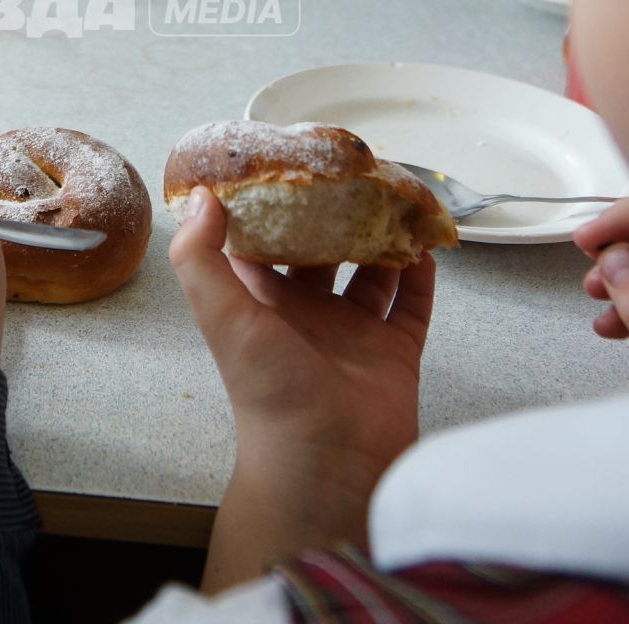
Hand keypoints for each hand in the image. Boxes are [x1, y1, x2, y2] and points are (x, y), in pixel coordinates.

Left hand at [170, 187, 434, 581]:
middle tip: (351, 171)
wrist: (327, 465)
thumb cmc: (269, 393)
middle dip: (333, 215)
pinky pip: (411, 306)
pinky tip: (426, 243)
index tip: (283, 162)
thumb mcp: (223, 317)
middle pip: (321, 252)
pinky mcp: (394, 355)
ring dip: (381, 238)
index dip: (268, 207)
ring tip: (395, 196)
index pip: (260, 245)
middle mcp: (306, 317)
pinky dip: (420, 274)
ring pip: (370, 273)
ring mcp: (353, 336)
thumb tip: (203, 195)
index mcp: (260, 307)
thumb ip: (202, 258)